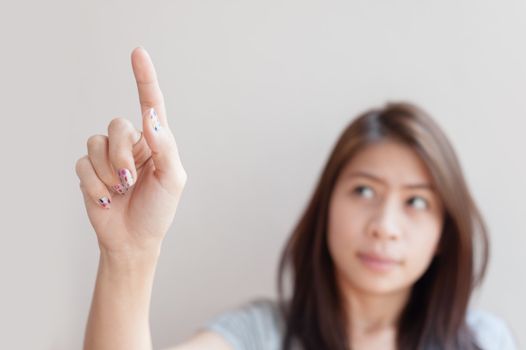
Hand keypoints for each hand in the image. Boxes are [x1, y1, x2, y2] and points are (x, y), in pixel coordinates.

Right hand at [75, 47, 186, 255]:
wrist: (134, 239)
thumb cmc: (159, 210)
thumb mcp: (172, 179)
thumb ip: (165, 146)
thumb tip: (151, 116)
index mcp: (155, 141)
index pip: (149, 104)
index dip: (144, 78)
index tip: (138, 53)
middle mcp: (131, 143)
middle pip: (117, 125)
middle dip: (122, 155)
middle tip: (130, 179)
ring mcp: (108, 156)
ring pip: (96, 143)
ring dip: (109, 172)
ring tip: (120, 191)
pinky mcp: (89, 170)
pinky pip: (83, 163)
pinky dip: (95, 185)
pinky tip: (106, 199)